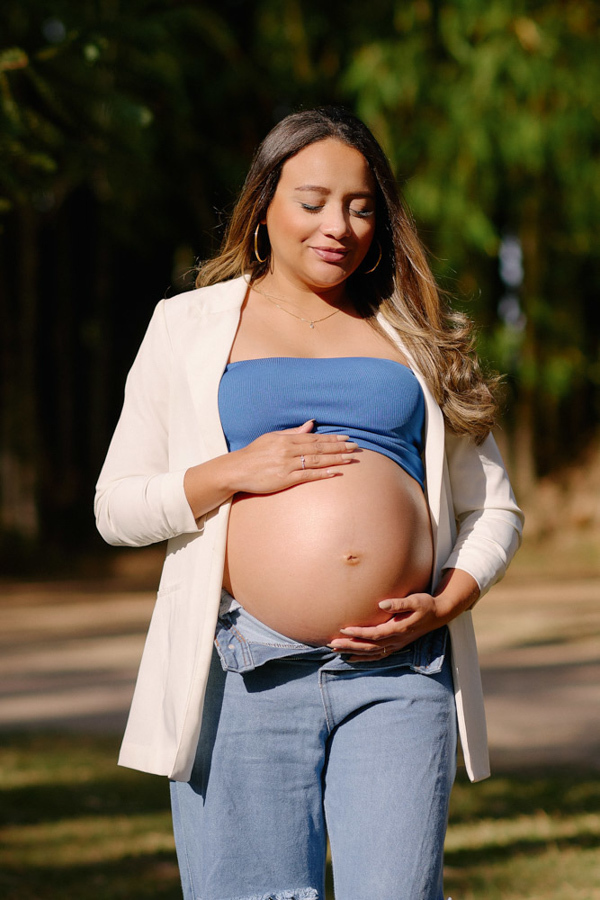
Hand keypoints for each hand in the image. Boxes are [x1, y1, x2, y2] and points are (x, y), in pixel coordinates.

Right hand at [229, 419, 359, 494]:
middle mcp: (288, 451)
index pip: (314, 438)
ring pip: (316, 461)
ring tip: (350, 458)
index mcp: (286, 439)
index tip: (346, 438)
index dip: (331, 438)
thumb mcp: (272, 438)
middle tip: (355, 447)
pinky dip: (322, 473)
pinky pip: (308, 476)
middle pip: (319, 448)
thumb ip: (293, 433)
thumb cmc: (254, 453)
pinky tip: (335, 472)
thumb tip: (310, 425)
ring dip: (335, 459)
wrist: (237, 470)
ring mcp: (287, 465)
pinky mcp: (285, 479)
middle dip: (338, 447)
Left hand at [328, 593, 442, 661]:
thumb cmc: (425, 604)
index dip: (359, 633)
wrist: (438, 614)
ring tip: (335, 650)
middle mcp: (396, 639)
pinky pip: (377, 656)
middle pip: (370, 646)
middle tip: (332, 644)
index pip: (375, 633)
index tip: (344, 630)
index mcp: (399, 628)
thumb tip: (381, 604)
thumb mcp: (416, 600)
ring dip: (353, 652)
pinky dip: (364, 658)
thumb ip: (399, 603)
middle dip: (350, 645)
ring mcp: (396, 644)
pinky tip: (351, 658)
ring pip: (371, 652)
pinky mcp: (396, 645)